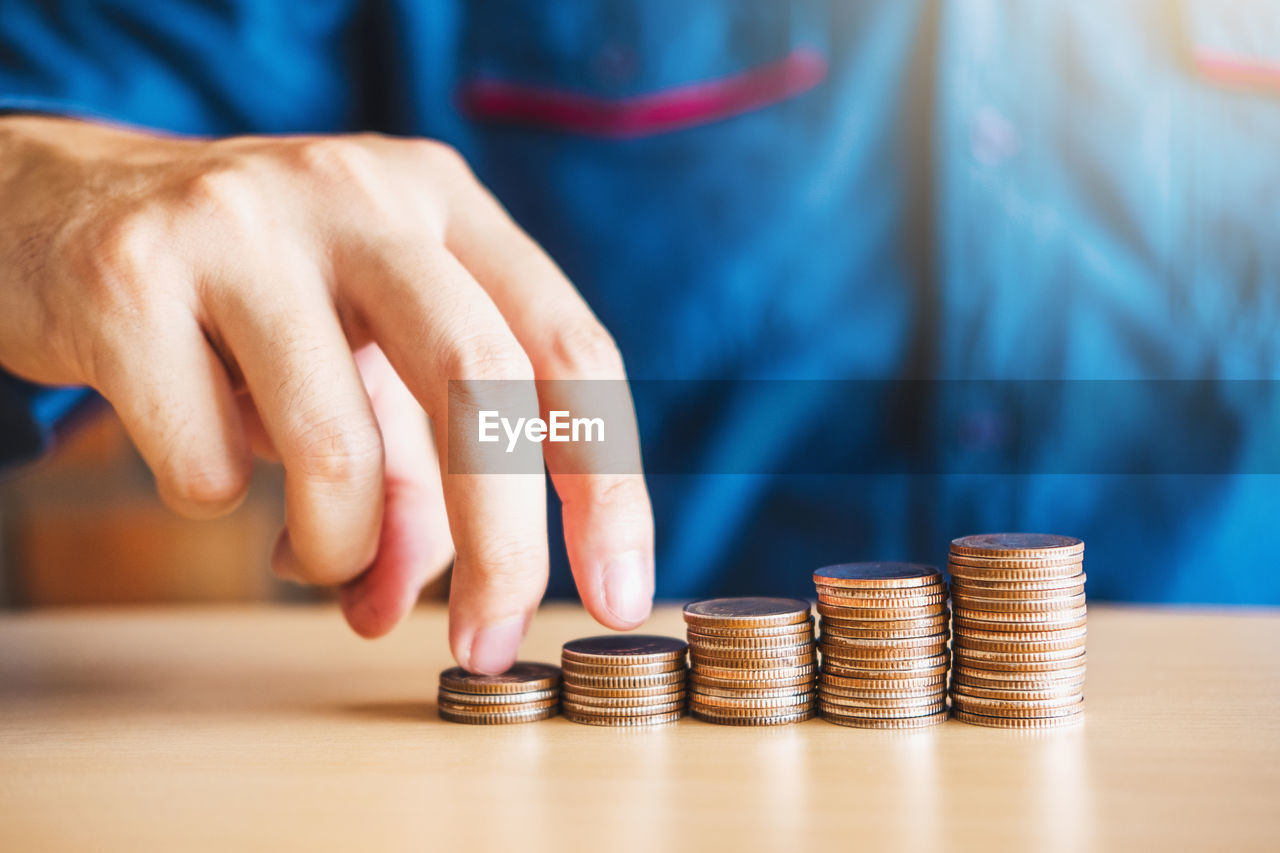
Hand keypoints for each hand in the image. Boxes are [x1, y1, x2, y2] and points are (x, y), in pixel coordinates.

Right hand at [0, 115, 653, 671]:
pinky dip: (215, 501)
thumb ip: (414, 477)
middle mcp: (360, 195)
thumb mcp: (359, 362)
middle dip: (504, 546)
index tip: (621, 596)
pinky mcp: (132, 277)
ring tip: (310, 547)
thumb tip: (410, 611)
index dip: (611, 484)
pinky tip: (196, 446)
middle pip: (480, 386)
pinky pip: (207, 467)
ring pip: (337, 449)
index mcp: (444, 202)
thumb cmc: (252, 302)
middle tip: (490, 646)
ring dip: (336, 546)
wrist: (59, 210)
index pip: (570, 348)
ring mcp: (243, 224)